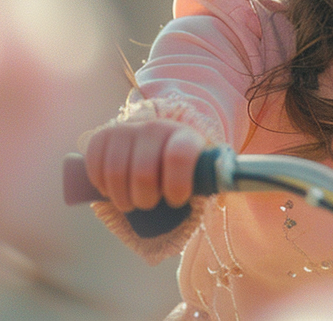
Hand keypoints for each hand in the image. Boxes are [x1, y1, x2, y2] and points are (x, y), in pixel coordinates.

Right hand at [84, 119, 206, 212]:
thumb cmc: (185, 166)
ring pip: (116, 174)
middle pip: (142, 173)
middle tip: (151, 203)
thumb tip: (237, 185)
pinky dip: (103, 186)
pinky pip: (94, 167)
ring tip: (133, 201)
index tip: (177, 199)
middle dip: (146, 199)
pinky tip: (114, 189)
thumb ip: (214, 180)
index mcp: (185, 137)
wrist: (159, 138)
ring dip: (124, 198)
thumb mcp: (202, 171)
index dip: (176, 185)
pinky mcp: (102, 136)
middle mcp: (155, 128)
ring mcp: (126, 130)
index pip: (179, 155)